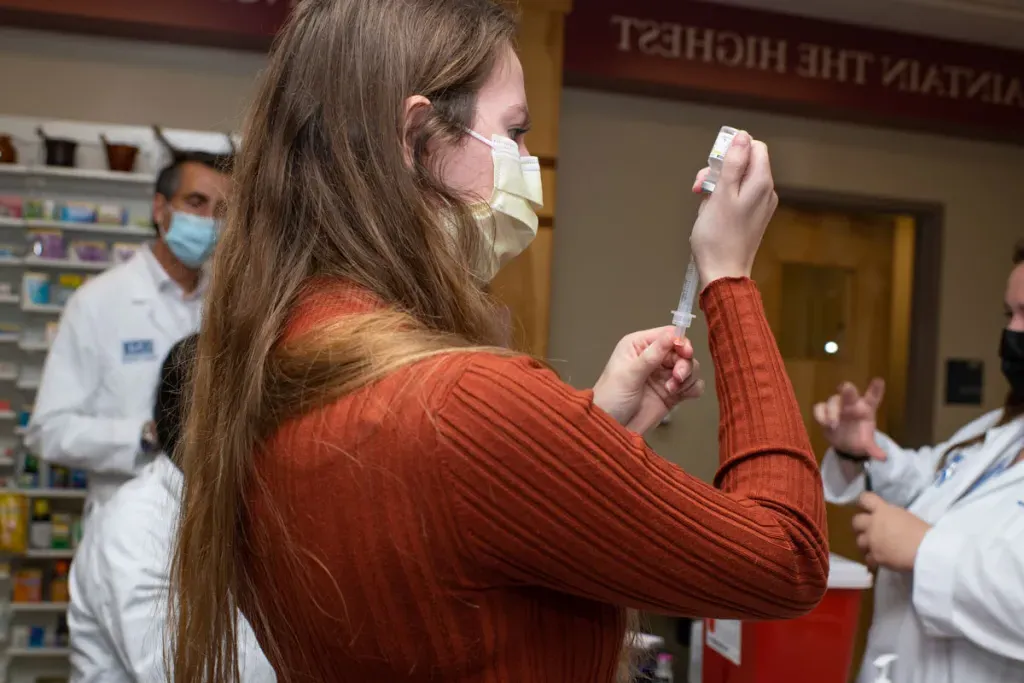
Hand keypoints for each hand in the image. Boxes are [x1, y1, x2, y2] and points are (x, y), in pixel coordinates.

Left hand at [593, 327, 704, 433]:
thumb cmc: (611, 397)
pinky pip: (692, 385)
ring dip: (687, 377)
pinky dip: (692, 388)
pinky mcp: (673, 392)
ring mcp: (664, 375)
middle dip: (684, 364)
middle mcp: (654, 357)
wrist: (611, 428)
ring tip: (672, 389)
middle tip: (677, 377)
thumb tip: (673, 335)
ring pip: (690, 367)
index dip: (680, 341)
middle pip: (682, 351)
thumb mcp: (629, 375)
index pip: (667, 334)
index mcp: (639, 345)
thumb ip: (652, 355)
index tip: (686, 353)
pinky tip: (681, 395)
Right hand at [689, 131, 778, 285]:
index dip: (733, 149)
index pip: (754, 147)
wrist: (723, 273)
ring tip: (703, 202)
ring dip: (719, 184)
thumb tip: (743, 136)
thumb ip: (733, 163)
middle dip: (721, 168)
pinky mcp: (753, 218)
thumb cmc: (717, 235)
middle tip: (700, 186)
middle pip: (746, 163)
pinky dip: (724, 198)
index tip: (713, 165)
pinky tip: (711, 212)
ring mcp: (761, 206)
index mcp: (761, 182)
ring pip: (740, 181)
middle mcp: (767, 192)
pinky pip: (740, 197)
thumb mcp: (721, 194)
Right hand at [813, 379, 886, 458]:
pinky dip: (820, 414)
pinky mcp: (824, 411)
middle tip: (846, 388)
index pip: (872, 397)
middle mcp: (852, 404)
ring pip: (833, 401)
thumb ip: (873, 450)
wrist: (844, 444)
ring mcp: (837, 406)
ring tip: (833, 424)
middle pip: (849, 393)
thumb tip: (883, 458)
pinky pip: (819, 407)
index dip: (875, 389)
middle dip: (848, 390)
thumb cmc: (859, 438)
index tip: (879, 381)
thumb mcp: (867, 445)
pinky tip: (824, 424)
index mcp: (866, 409)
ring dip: (832, 411)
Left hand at [852, 493, 930, 571]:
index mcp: (883, 511)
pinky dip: (873, 560)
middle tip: (870, 530)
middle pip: (856, 521)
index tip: (867, 506)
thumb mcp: (905, 516)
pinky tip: (881, 560)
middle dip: (861, 525)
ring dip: (867, 544)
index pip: (865, 499)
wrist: (925, 550)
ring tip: (876, 547)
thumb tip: (889, 522)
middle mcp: (873, 524)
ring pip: (859, 541)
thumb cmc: (922, 531)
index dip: (864, 501)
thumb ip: (892, 517)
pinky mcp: (875, 557)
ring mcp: (872, 541)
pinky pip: (868, 559)